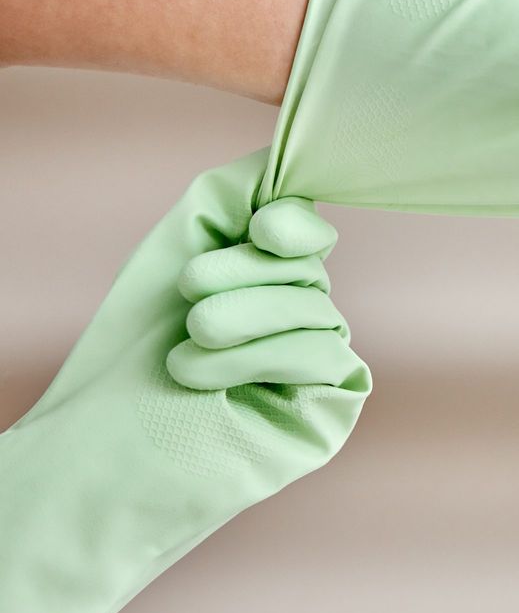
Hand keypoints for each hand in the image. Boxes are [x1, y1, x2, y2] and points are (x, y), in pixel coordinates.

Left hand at [0, 148, 369, 612]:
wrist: (95, 451)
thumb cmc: (125, 359)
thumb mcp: (178, 249)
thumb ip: (234, 195)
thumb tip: (292, 161)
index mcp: (268, 283)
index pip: (310, 233)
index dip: (294, 222)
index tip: (259, 228)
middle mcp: (302, 321)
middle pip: (308, 267)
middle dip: (241, 275)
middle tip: (189, 305)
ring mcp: (320, 368)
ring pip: (317, 308)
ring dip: (238, 321)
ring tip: (186, 351)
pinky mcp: (329, 411)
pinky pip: (323, 354)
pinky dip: (258, 359)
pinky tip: (204, 382)